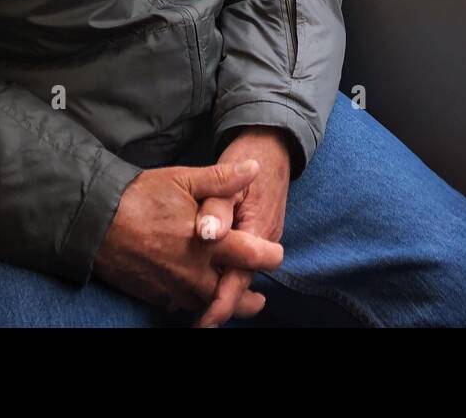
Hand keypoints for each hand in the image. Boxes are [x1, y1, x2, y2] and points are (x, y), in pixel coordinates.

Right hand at [92, 159, 282, 317]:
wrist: (94, 222)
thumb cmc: (140, 197)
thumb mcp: (183, 180)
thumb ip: (222, 179)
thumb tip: (254, 168)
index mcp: (208, 244)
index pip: (252, 257)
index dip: (269, 257)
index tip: (277, 255)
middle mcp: (195, 273)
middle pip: (234, 296)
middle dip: (249, 298)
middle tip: (259, 297)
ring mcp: (174, 288)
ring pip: (208, 304)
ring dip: (223, 303)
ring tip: (232, 297)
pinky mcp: (156, 295)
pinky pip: (183, 305)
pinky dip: (194, 302)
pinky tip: (197, 294)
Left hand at [191, 126, 291, 327]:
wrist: (271, 142)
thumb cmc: (248, 156)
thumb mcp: (229, 177)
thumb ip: (217, 208)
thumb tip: (207, 236)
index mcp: (258, 229)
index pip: (240, 277)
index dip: (222, 302)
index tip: (204, 320)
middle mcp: (265, 239)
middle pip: (242, 284)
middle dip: (221, 305)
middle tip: (196, 322)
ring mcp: (262, 236)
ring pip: (241, 273)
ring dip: (220, 290)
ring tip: (194, 308)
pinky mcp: (255, 233)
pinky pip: (240, 260)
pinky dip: (223, 273)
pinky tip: (202, 277)